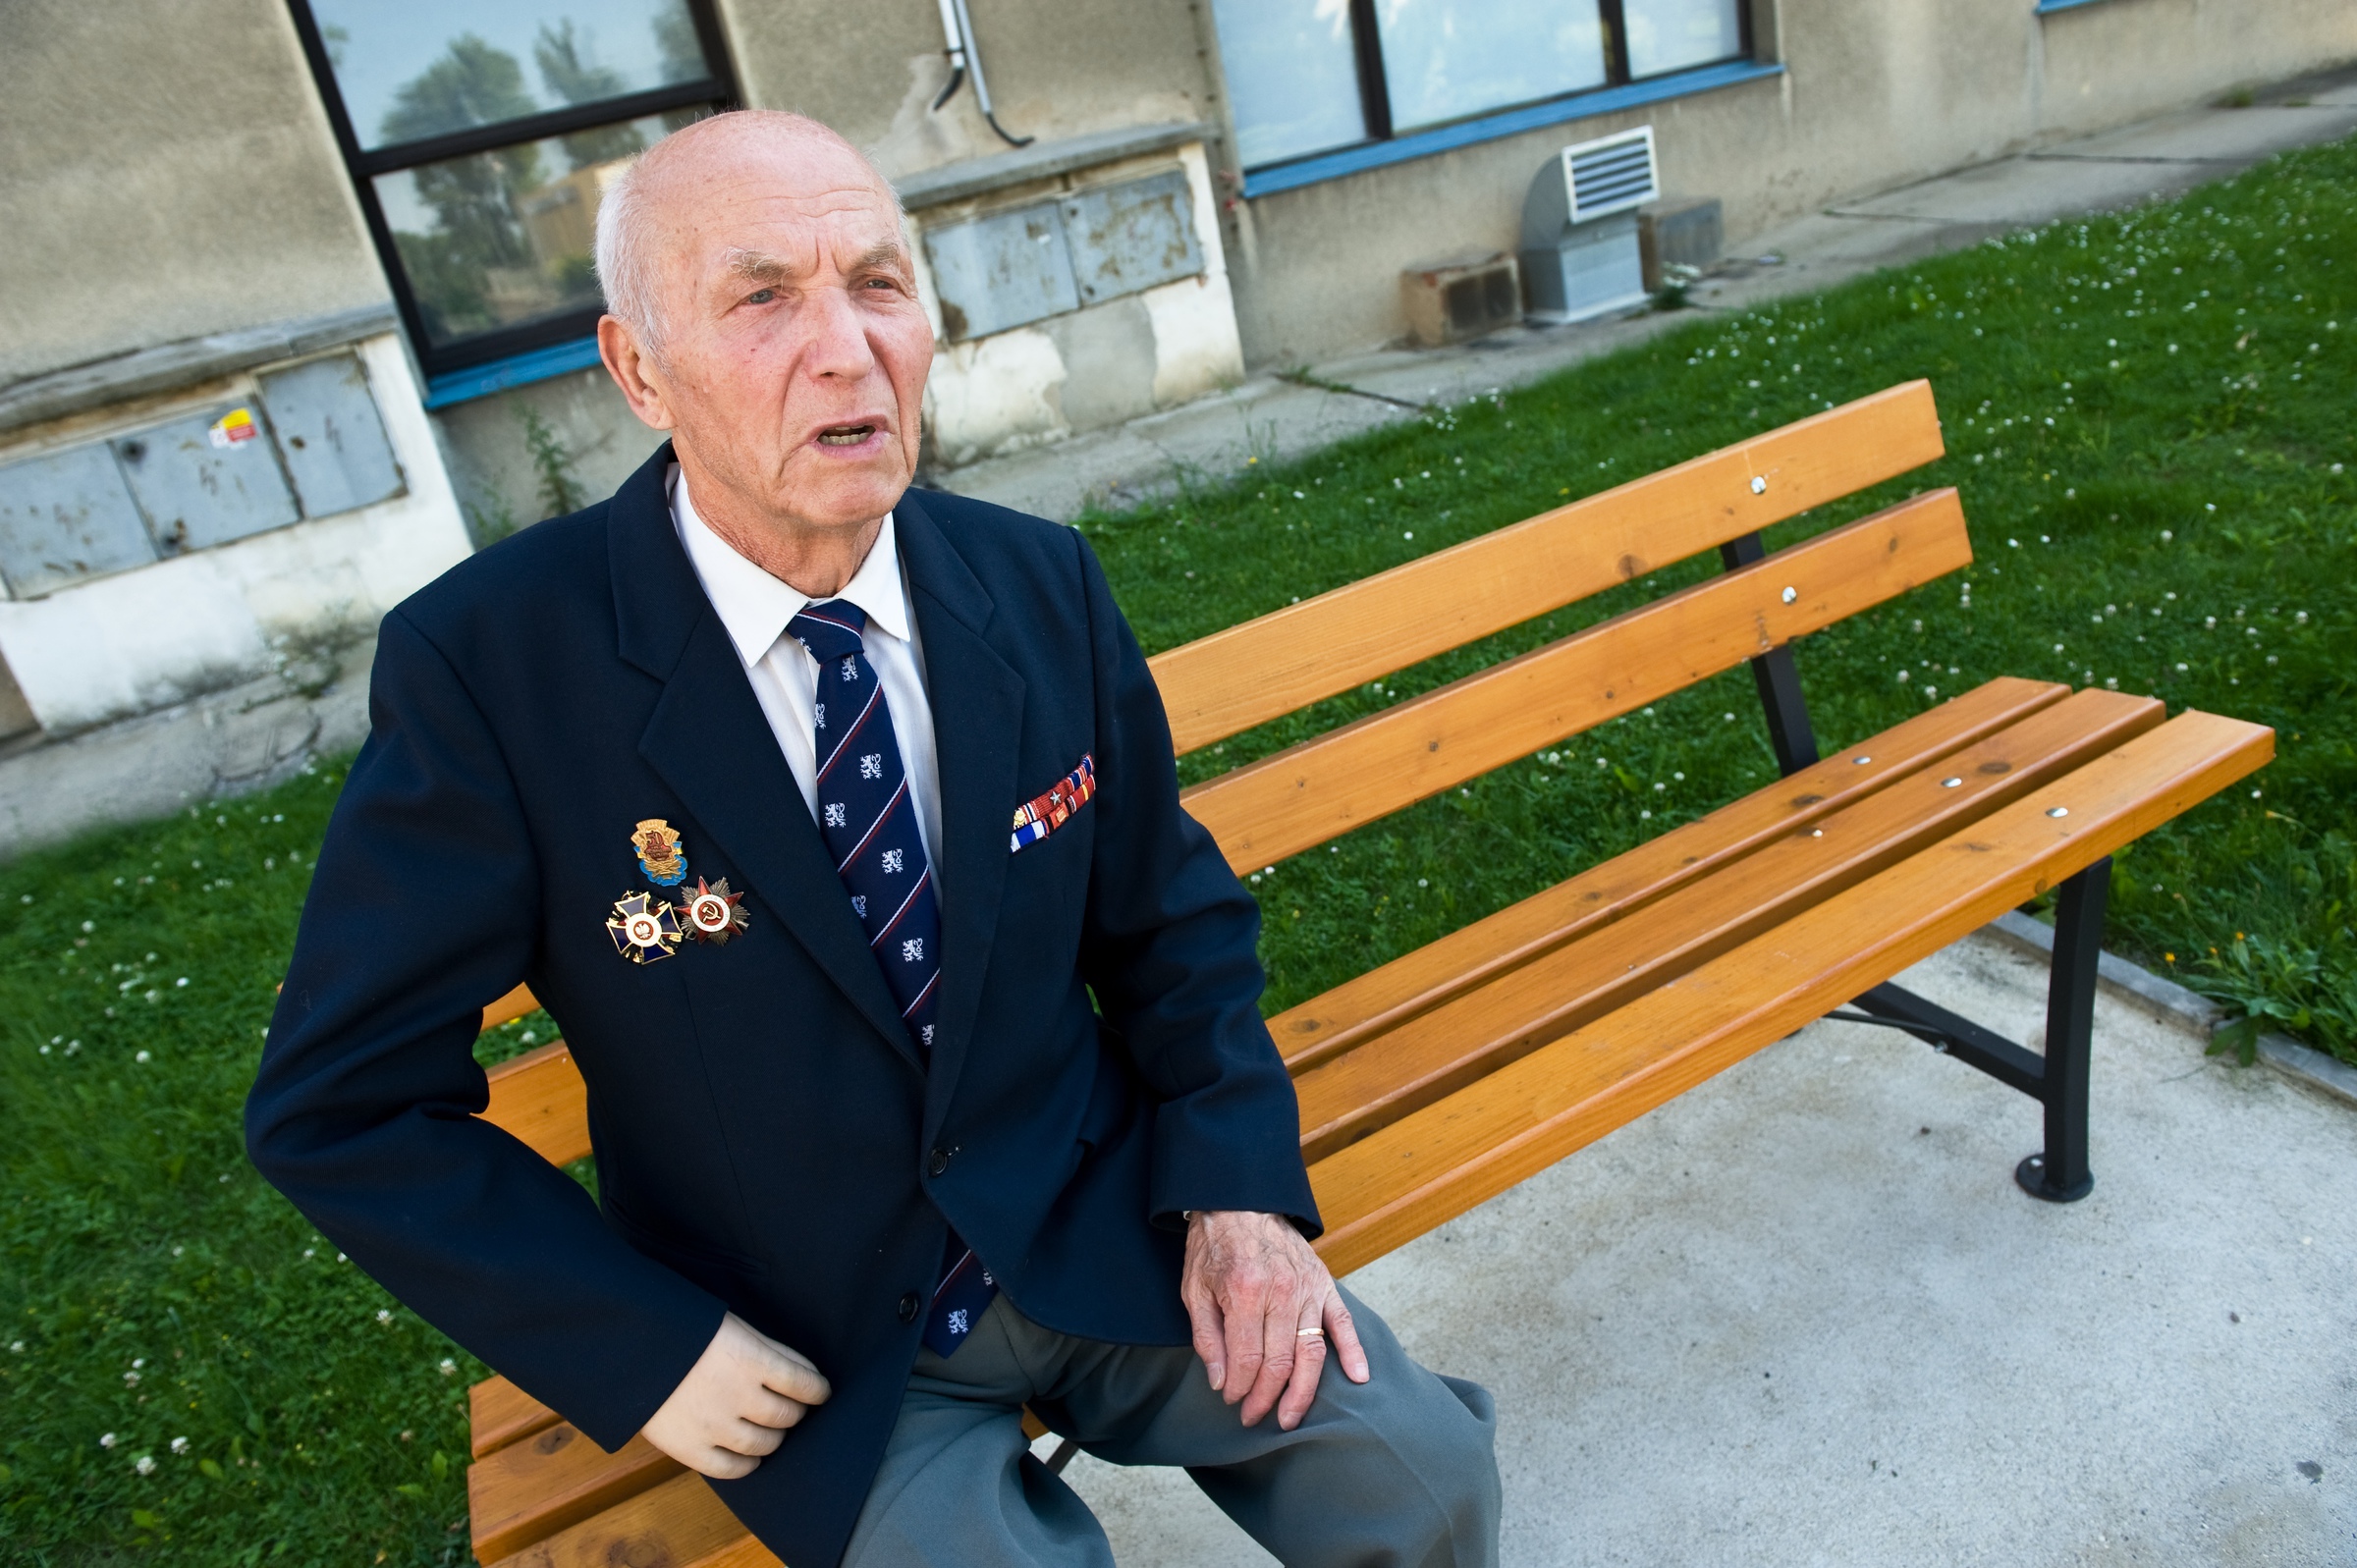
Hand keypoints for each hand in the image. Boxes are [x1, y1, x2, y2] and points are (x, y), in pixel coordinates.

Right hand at [640, 1311, 830, 1477]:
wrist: (629, 1348)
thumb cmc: (686, 1331)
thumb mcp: (734, 1327)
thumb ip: (770, 1350)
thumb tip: (806, 1373)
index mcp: (751, 1360)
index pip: (804, 1383)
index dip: (818, 1390)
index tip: (821, 1392)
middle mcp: (737, 1396)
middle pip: (786, 1416)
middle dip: (796, 1412)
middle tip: (793, 1408)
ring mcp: (713, 1426)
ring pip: (765, 1445)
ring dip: (776, 1438)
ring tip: (773, 1430)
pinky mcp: (690, 1449)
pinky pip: (732, 1470)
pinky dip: (748, 1465)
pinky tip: (751, 1456)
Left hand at [1180, 1210, 1369, 1430]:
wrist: (1240, 1201)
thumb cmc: (1213, 1247)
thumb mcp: (1194, 1290)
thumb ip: (1208, 1338)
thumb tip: (1221, 1381)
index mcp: (1246, 1292)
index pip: (1248, 1359)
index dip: (1240, 1388)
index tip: (1231, 1400)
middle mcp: (1282, 1293)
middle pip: (1280, 1362)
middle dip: (1266, 1398)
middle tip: (1254, 1417)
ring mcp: (1308, 1289)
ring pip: (1311, 1353)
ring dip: (1302, 1392)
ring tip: (1290, 1416)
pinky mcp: (1324, 1284)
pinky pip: (1343, 1323)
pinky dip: (1353, 1352)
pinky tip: (1359, 1378)